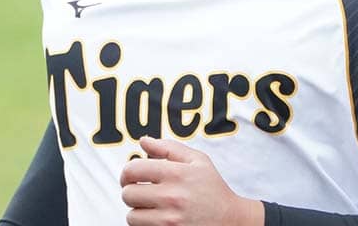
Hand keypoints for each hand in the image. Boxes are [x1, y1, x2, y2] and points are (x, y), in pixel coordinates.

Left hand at [120, 136, 263, 225]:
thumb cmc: (212, 188)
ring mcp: (170, 220)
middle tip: (142, 192)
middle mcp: (172, 197)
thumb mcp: (198, 161)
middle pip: (128, 194)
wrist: (230, 220)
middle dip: (132, 191)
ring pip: (132, 216)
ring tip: (151, 207)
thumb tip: (143, 141)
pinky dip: (145, 224)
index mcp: (177, 173)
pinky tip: (157, 218)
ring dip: (138, 211)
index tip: (131, 176)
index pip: (133, 169)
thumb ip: (168, 147)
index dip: (127, 172)